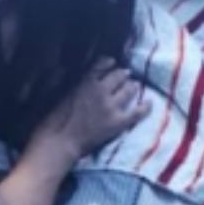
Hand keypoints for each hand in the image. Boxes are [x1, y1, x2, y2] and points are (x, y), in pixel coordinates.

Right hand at [33, 62, 150, 159]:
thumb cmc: (53, 119)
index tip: (111, 62)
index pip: (102, 64)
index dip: (108, 62)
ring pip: (129, 90)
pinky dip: (145, 107)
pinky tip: (150, 102)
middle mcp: (101, 90)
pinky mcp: (118, 123)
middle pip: (118, 75)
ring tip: (133, 85)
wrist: (59, 142)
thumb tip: (71, 68)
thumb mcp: (58, 91)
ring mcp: (111, 106)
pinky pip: (137, 112)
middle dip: (122, 74)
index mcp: (85, 81)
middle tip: (124, 74)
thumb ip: (70, 79)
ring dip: (132, 86)